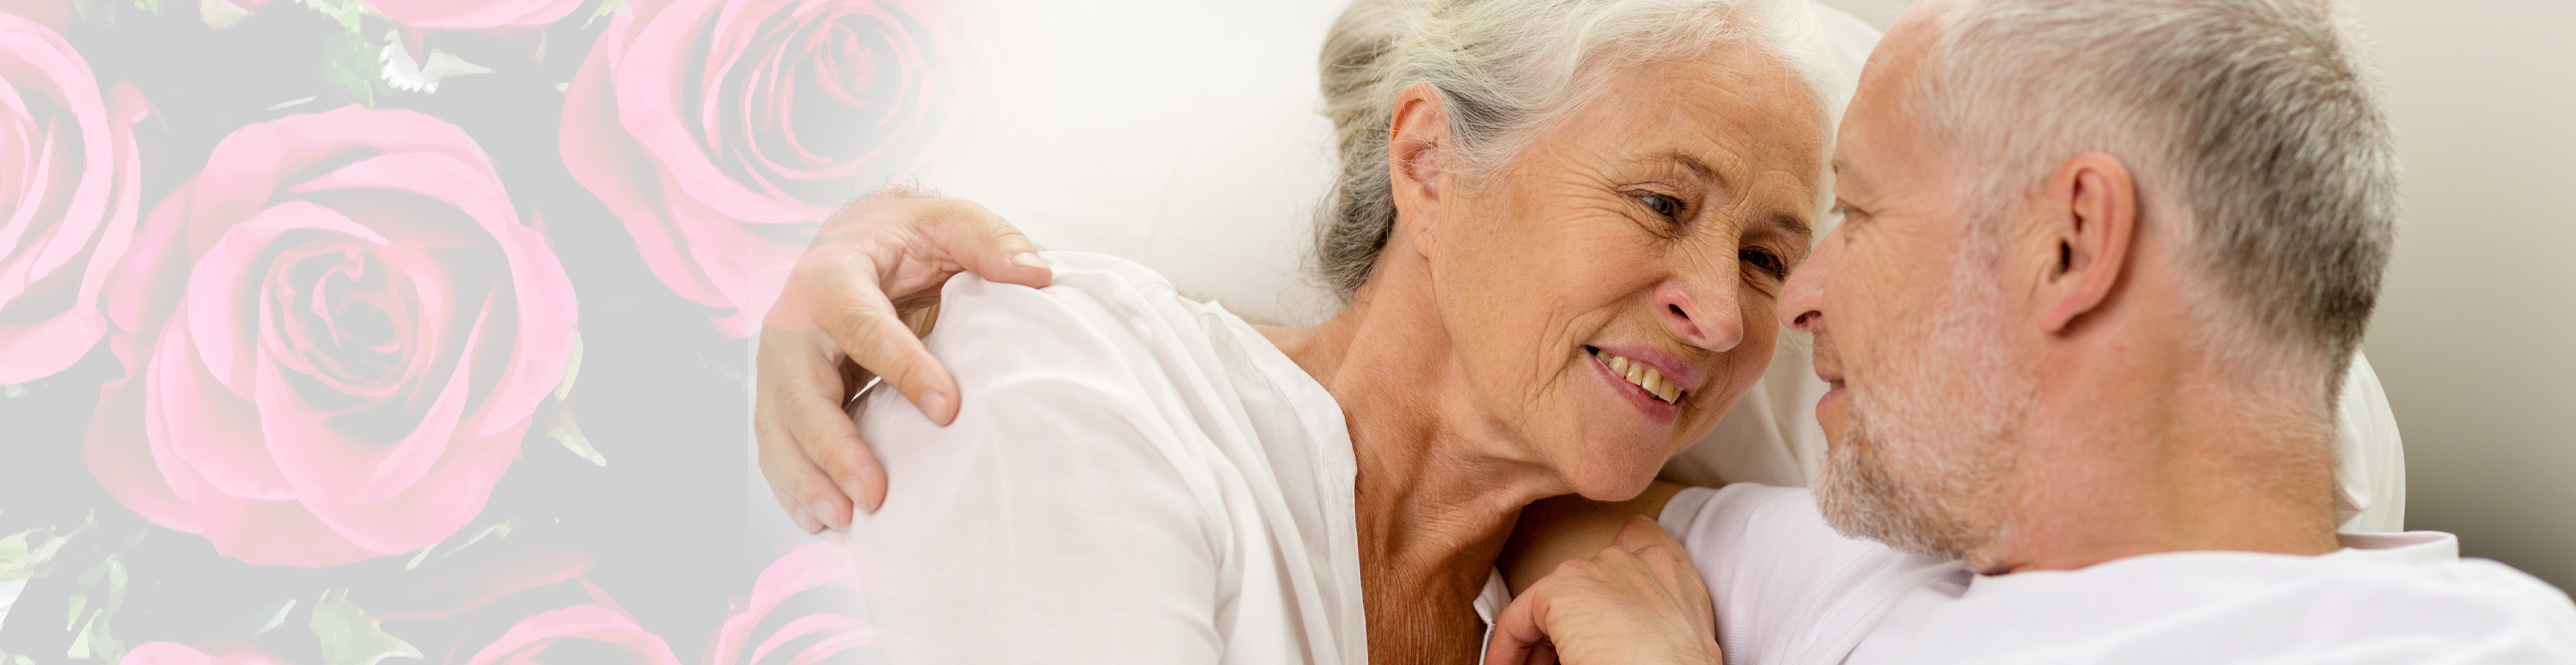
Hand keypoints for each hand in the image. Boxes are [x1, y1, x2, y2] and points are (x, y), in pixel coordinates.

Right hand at [755, 189, 1050, 532]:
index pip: (860, 323)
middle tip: (874, 495)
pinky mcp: (781, 393)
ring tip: (844, 520)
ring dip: (806, 477)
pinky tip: (821, 519)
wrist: (856, 241)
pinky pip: (777, 443)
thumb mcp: (951, 223)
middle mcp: (792, 322)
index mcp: (832, 274)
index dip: (901, 366)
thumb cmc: (907, 238)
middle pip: (799, 389)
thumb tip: (1037, 275)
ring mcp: (780, 362)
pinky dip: (793, 484)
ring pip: (778, 425)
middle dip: (833, 446)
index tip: (949, 410)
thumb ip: (991, 242)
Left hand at [1484, 516, 1723, 664]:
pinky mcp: (1560, 590)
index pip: (1636, 539)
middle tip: (1558, 658)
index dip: (1606, 577)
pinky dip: (1507, 648)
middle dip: (1567, 620)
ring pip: (1549, 603)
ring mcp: (1594, 569)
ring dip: (1538, 639)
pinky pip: (1516, 620)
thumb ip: (1650, 620)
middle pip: (1582, 579)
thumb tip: (1614, 640)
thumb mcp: (1684, 637)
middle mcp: (1633, 559)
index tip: (1590, 613)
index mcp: (1670, 571)